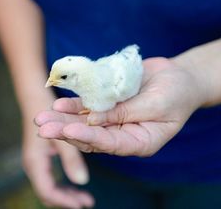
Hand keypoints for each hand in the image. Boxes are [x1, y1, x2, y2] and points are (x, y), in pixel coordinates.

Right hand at [21, 96, 93, 207]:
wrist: (35, 98)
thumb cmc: (50, 115)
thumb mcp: (62, 136)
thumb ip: (71, 158)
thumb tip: (82, 181)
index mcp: (35, 162)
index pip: (48, 192)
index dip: (65, 201)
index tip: (82, 205)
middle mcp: (32, 166)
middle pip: (48, 193)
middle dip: (66, 200)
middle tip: (86, 202)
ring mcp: (35, 162)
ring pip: (49, 187)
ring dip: (65, 193)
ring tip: (84, 198)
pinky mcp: (39, 158)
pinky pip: (49, 178)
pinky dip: (62, 184)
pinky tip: (75, 183)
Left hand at [35, 57, 206, 156]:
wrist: (181, 76)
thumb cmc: (177, 93)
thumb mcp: (156, 104)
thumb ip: (125, 112)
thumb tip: (91, 119)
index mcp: (139, 142)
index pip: (111, 144)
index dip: (89, 137)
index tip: (69, 131)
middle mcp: (122, 133)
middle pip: (90, 135)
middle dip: (65, 131)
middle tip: (42, 128)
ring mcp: (113, 118)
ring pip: (84, 121)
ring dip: (62, 119)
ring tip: (40, 117)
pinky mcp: (108, 103)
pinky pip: (88, 105)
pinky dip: (73, 105)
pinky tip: (57, 104)